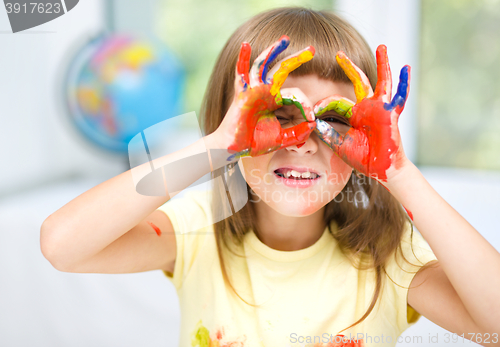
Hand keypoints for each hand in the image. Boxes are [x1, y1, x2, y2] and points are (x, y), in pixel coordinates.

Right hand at [214, 35, 315, 160]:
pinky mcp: (243, 93)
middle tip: (312, 49)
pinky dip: (243, 59)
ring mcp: (253, 90)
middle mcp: (265, 92)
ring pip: (263, 64)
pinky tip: (246, 45)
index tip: (312, 117)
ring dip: (273, 51)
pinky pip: (241, 73)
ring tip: (285, 40)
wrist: (237, 149)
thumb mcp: (282, 138)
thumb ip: (298, 133)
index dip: (305, 104)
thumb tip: (314, 125)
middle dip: (297, 58)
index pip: (295, 94)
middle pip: (282, 69)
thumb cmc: (255, 143)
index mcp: (275, 101)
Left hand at [313, 45, 410, 181]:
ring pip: (381, 81)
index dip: (323, 104)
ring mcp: (380, 108)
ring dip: (382, 63)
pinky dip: (403, 83)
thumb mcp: (340, 145)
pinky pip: (399, 96)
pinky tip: (406, 68)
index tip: (313, 111)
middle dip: (349, 67)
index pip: (336, 101)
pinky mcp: (390, 114)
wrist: (380, 169)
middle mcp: (367, 107)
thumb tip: (314, 123)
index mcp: (353, 114)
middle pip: (358, 81)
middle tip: (339, 53)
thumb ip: (328, 134)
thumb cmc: (363, 158)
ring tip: (382, 46)